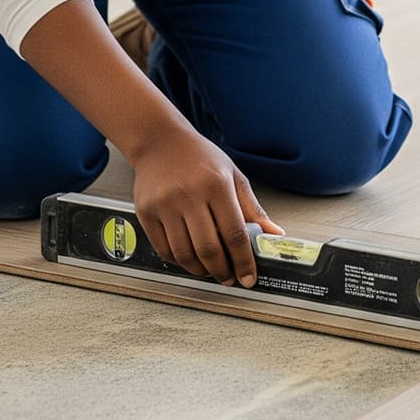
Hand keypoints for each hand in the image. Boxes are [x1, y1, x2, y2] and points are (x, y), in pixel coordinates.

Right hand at [129, 127, 283, 286]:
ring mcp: (164, 205)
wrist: (160, 141)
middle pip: (208, 249)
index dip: (244, 261)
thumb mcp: (233, 175)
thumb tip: (274, 234)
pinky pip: (164, 250)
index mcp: (216, 184)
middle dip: (222, 271)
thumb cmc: (199, 157)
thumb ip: (252, 209)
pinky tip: (190, 259)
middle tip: (229, 278)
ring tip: (211, 270)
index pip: (235, 233)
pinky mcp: (146, 213)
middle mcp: (189, 195)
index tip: (248, 277)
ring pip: (185, 254)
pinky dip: (180, 262)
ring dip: (201, 270)